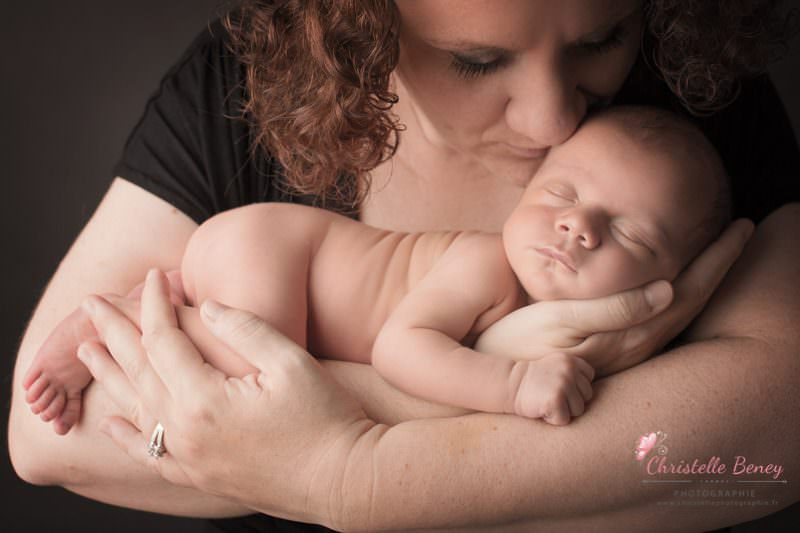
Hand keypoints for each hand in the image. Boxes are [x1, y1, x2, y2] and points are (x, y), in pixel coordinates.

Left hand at [77, 268, 375, 526]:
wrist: (344, 480)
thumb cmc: (325, 418)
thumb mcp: (291, 362)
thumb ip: (243, 328)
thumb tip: (203, 306)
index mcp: (204, 399)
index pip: (163, 339)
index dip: (156, 302)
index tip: (154, 274)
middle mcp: (184, 431)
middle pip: (137, 370)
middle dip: (113, 330)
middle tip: (89, 302)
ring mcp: (188, 457)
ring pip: (135, 407)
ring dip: (109, 375)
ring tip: (86, 349)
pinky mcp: (199, 476)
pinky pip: (147, 453)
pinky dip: (125, 434)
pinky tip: (110, 421)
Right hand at [477, 219, 753, 375]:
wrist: (488, 375)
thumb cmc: (514, 345)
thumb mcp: (559, 321)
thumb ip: (614, 308)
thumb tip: (668, 289)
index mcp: (625, 336)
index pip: (685, 293)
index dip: (714, 261)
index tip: (738, 227)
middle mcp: (632, 348)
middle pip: (688, 302)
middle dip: (715, 266)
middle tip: (739, 230)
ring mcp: (621, 353)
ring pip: (675, 312)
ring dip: (699, 280)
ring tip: (713, 252)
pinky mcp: (607, 352)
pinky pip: (658, 319)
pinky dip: (677, 296)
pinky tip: (672, 284)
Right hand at [510, 353, 593, 424]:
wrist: (509, 384)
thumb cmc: (533, 380)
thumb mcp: (556, 366)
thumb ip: (574, 371)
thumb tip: (595, 391)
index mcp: (572, 361)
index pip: (589, 381)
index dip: (574, 388)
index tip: (557, 386)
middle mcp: (570, 370)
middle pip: (586, 397)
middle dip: (570, 400)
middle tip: (550, 394)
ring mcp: (563, 385)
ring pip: (578, 410)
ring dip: (562, 411)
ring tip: (546, 401)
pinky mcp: (555, 400)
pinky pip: (564, 419)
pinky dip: (552, 419)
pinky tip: (541, 408)